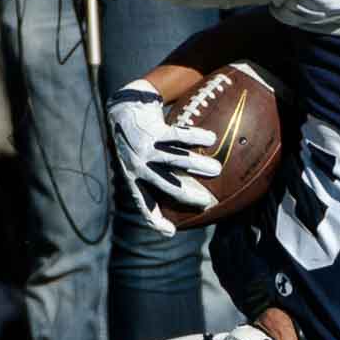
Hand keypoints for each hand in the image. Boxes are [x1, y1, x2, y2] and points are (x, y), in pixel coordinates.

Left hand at [107, 79, 220, 237]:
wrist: (122, 109)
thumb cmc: (135, 139)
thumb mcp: (135, 161)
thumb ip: (152, 176)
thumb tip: (181, 193)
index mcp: (132, 178)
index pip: (143, 204)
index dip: (155, 221)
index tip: (171, 231)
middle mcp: (138, 166)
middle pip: (167, 186)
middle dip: (189, 196)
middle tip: (208, 201)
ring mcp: (145, 148)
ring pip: (175, 160)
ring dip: (197, 166)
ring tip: (217, 170)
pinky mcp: (153, 130)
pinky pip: (178, 135)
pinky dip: (195, 138)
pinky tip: (210, 139)